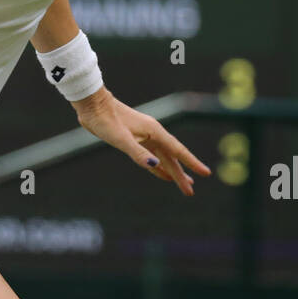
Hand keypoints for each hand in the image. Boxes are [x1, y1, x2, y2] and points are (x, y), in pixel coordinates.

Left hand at [72, 88, 211, 194]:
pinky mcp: (135, 139)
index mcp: (154, 132)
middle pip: (171, 158)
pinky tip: (163, 174)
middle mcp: (153, 134)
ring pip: (163, 158)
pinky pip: (151, 156)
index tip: (206, 174)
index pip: (178, 151)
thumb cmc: (105, 120)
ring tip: (184, 185)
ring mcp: (144, 136)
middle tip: (190, 193)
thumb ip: (137, 153)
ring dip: (172, 171)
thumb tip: (155, 166)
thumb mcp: (120, 139)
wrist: (92, 105)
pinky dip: (158, 167)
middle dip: (181, 175)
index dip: (192, 163)